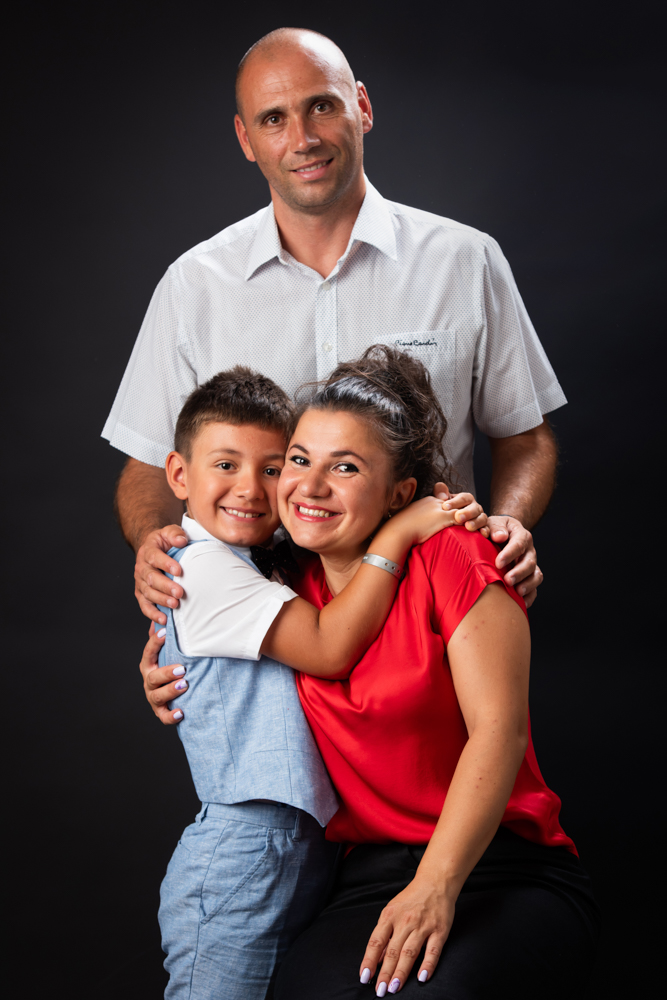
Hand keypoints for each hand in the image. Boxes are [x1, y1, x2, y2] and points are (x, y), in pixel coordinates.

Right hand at [135, 524, 187, 624]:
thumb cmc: (165, 542)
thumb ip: (175, 534)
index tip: (178, 571)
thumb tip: (181, 541)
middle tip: (180, 592)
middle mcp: (141, 567)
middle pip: (151, 578)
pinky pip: (145, 606)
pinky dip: (153, 614)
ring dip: (161, 600)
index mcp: (148, 550)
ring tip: (175, 605)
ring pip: (148, 593)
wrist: (153, 549)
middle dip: (165, 586)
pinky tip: (163, 619)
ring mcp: (140, 582)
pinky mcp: (141, 594)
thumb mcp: (170, 532)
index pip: (154, 557)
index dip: (166, 564)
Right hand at [140, 624, 186, 724]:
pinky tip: (181, 712)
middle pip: (153, 677)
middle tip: (182, 668)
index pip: (149, 652)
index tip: (165, 632)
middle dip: (166, 672)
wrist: (177, 690)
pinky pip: (163, 716)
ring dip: (170, 691)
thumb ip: (170, 637)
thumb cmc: (174, 664)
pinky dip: (171, 716)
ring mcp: (153, 696)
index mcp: (149, 664)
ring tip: (185, 685)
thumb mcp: (172, 650)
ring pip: (157, 696)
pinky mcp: (160, 711)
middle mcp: (149, 680)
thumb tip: (169, 613)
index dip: (155, 642)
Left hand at [358, 874, 454, 992]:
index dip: (369, 960)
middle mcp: (405, 921)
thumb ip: (384, 934)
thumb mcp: (392, 910)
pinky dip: (427, 965)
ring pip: (410, 953)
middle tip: (380, 991)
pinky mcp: (440, 930)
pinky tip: (421, 978)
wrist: (435, 882)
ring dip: (401, 973)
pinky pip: (433, 951)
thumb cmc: (411, 898)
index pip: (376, 941)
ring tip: (394, 988)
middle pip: (392, 951)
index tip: (364, 977)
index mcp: (390, 915)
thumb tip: (375, 959)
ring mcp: (423, 926)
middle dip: (384, 973)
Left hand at [434, 483, 489, 537]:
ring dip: (476, 522)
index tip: (445, 507)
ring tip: (468, 527)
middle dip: (466, 512)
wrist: (452, 525)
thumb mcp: (441, 501)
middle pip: (474, 508)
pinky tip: (482, 533)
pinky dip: (486, 531)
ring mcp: (480, 518)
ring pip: (482, 518)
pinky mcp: (483, 528)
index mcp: (466, 499)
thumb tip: (442, 495)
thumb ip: (440, 492)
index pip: (463, 498)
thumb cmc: (446, 511)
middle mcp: (475, 507)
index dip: (454, 502)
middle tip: (458, 517)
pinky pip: (487, 529)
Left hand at [487, 515, 542, 607]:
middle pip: (529, 562)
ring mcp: (531, 564)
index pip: (519, 543)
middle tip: (508, 580)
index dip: (510, 554)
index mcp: (521, 535)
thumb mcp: (493, 523)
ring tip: (518, 592)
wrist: (502, 535)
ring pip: (536, 575)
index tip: (498, 562)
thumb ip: (495, 528)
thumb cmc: (495, 530)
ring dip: (528, 585)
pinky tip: (522, 603)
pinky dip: (530, 596)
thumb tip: (499, 536)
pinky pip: (534, 587)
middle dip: (519, 572)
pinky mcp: (529, 576)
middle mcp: (529, 551)